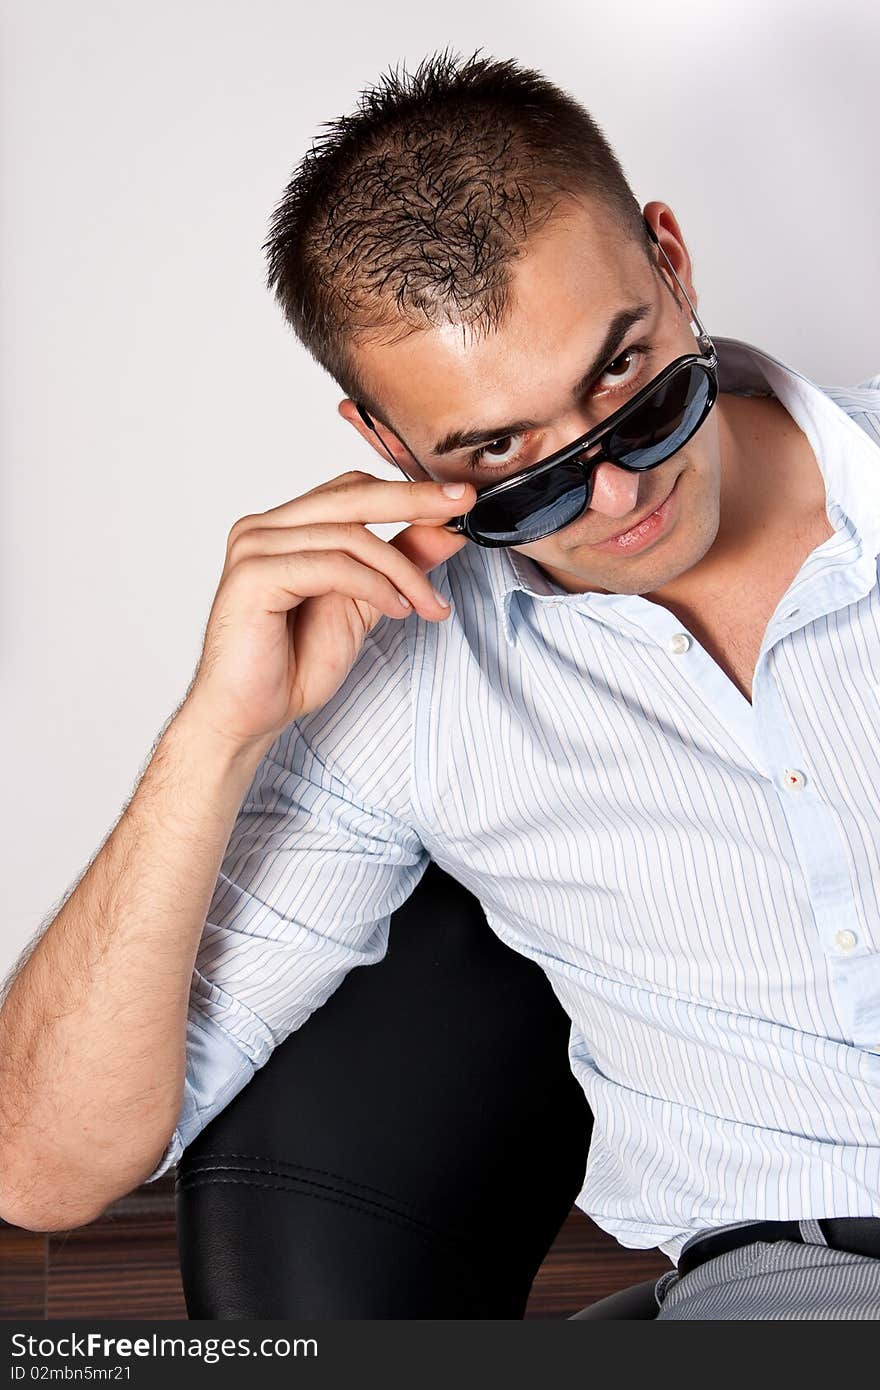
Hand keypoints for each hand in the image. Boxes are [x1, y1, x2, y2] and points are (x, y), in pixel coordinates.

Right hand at [179, 469, 474, 752]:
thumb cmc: (292, 665)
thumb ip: (399, 562)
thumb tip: (446, 529)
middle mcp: (264, 528)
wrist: (248, 715)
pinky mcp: (253, 575)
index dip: (407, 492)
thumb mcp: (365, 604)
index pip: (352, 490)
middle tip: (460, 506)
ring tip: (428, 604)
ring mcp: (255, 548)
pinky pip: (331, 566)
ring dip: (402, 570)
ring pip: (349, 536)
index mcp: (286, 528)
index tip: (458, 501)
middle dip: (414, 501)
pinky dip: (374, 586)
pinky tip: (397, 609)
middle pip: (351, 496)